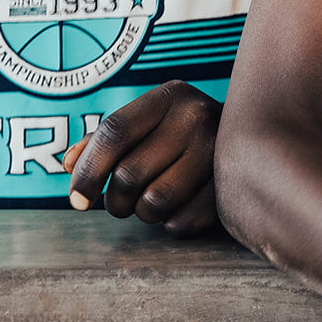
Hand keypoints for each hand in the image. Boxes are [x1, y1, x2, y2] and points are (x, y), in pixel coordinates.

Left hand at [62, 80, 219, 235]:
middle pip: (128, 174)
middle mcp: (196, 117)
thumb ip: (103, 140)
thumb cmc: (181, 135)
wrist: (253, 140)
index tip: (76, 200)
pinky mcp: (231, 188)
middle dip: (114, 200)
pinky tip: (179, 207)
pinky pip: (181, 223)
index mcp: (169, 97)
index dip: (88, 171)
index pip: (114, 133)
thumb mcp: (146, 123)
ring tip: (149, 204)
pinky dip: (170, 224)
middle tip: (120, 202)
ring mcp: (218, 153)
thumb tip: (69, 163)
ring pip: (154, 203)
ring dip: (142, 214)